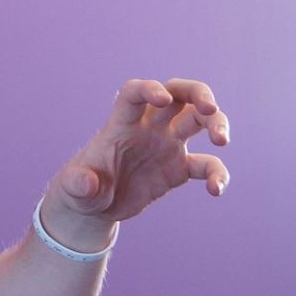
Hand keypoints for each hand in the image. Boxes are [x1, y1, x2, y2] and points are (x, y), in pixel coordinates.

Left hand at [42, 78, 231, 239]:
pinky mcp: (178, 168)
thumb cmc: (80, 190)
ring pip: (198, 120)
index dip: (150, 88)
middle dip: (198, 94)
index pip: (134, 93)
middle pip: (178, 94)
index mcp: (120, 125)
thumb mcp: (73, 189)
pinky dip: (216, 173)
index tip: (163, 99)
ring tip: (222, 141)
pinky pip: (206, 164)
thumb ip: (77, 184)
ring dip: (216, 122)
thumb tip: (87, 184)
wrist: (94, 206)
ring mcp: (166, 145)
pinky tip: (215, 191)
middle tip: (210, 109)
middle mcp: (147, 128)